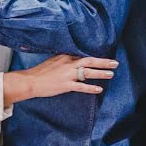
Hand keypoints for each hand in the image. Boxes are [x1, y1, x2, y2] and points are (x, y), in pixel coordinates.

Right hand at [3, 55, 118, 105]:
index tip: (104, 58)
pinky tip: (99, 89)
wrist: (30, 81)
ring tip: (111, 74)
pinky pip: (81, 86)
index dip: (95, 57)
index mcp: (65, 57)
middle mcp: (68, 64)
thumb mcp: (53, 61)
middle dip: (103, 62)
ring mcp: (67, 74)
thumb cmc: (40, 72)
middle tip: (115, 63)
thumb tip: (74, 62)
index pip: (83, 55)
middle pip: (89, 61)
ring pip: (88, 72)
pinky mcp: (65, 85)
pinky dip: (91, 88)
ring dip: (101, 73)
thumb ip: (64, 61)